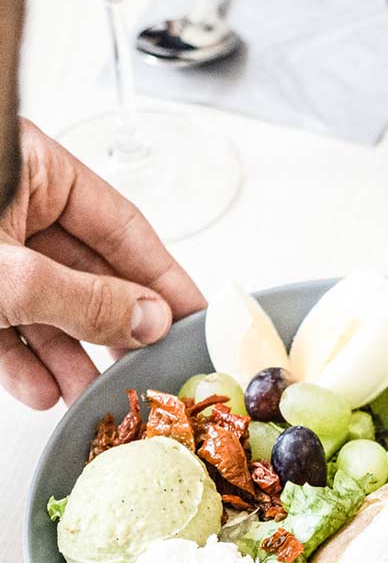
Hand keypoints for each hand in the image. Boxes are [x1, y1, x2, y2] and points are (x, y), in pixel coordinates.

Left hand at [0, 120, 205, 408]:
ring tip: (91, 393)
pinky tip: (41, 389)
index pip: (121, 225)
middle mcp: (13, 204)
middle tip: (146, 364)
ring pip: (45, 300)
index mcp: (31, 169)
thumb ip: (85, 300)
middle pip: (87, 269)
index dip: (162, 274)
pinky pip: (3, 318)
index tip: (194, 315)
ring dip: (67, 352)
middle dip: (111, 326)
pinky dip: (20, 356)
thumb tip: (151, 320)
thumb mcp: (10, 277)